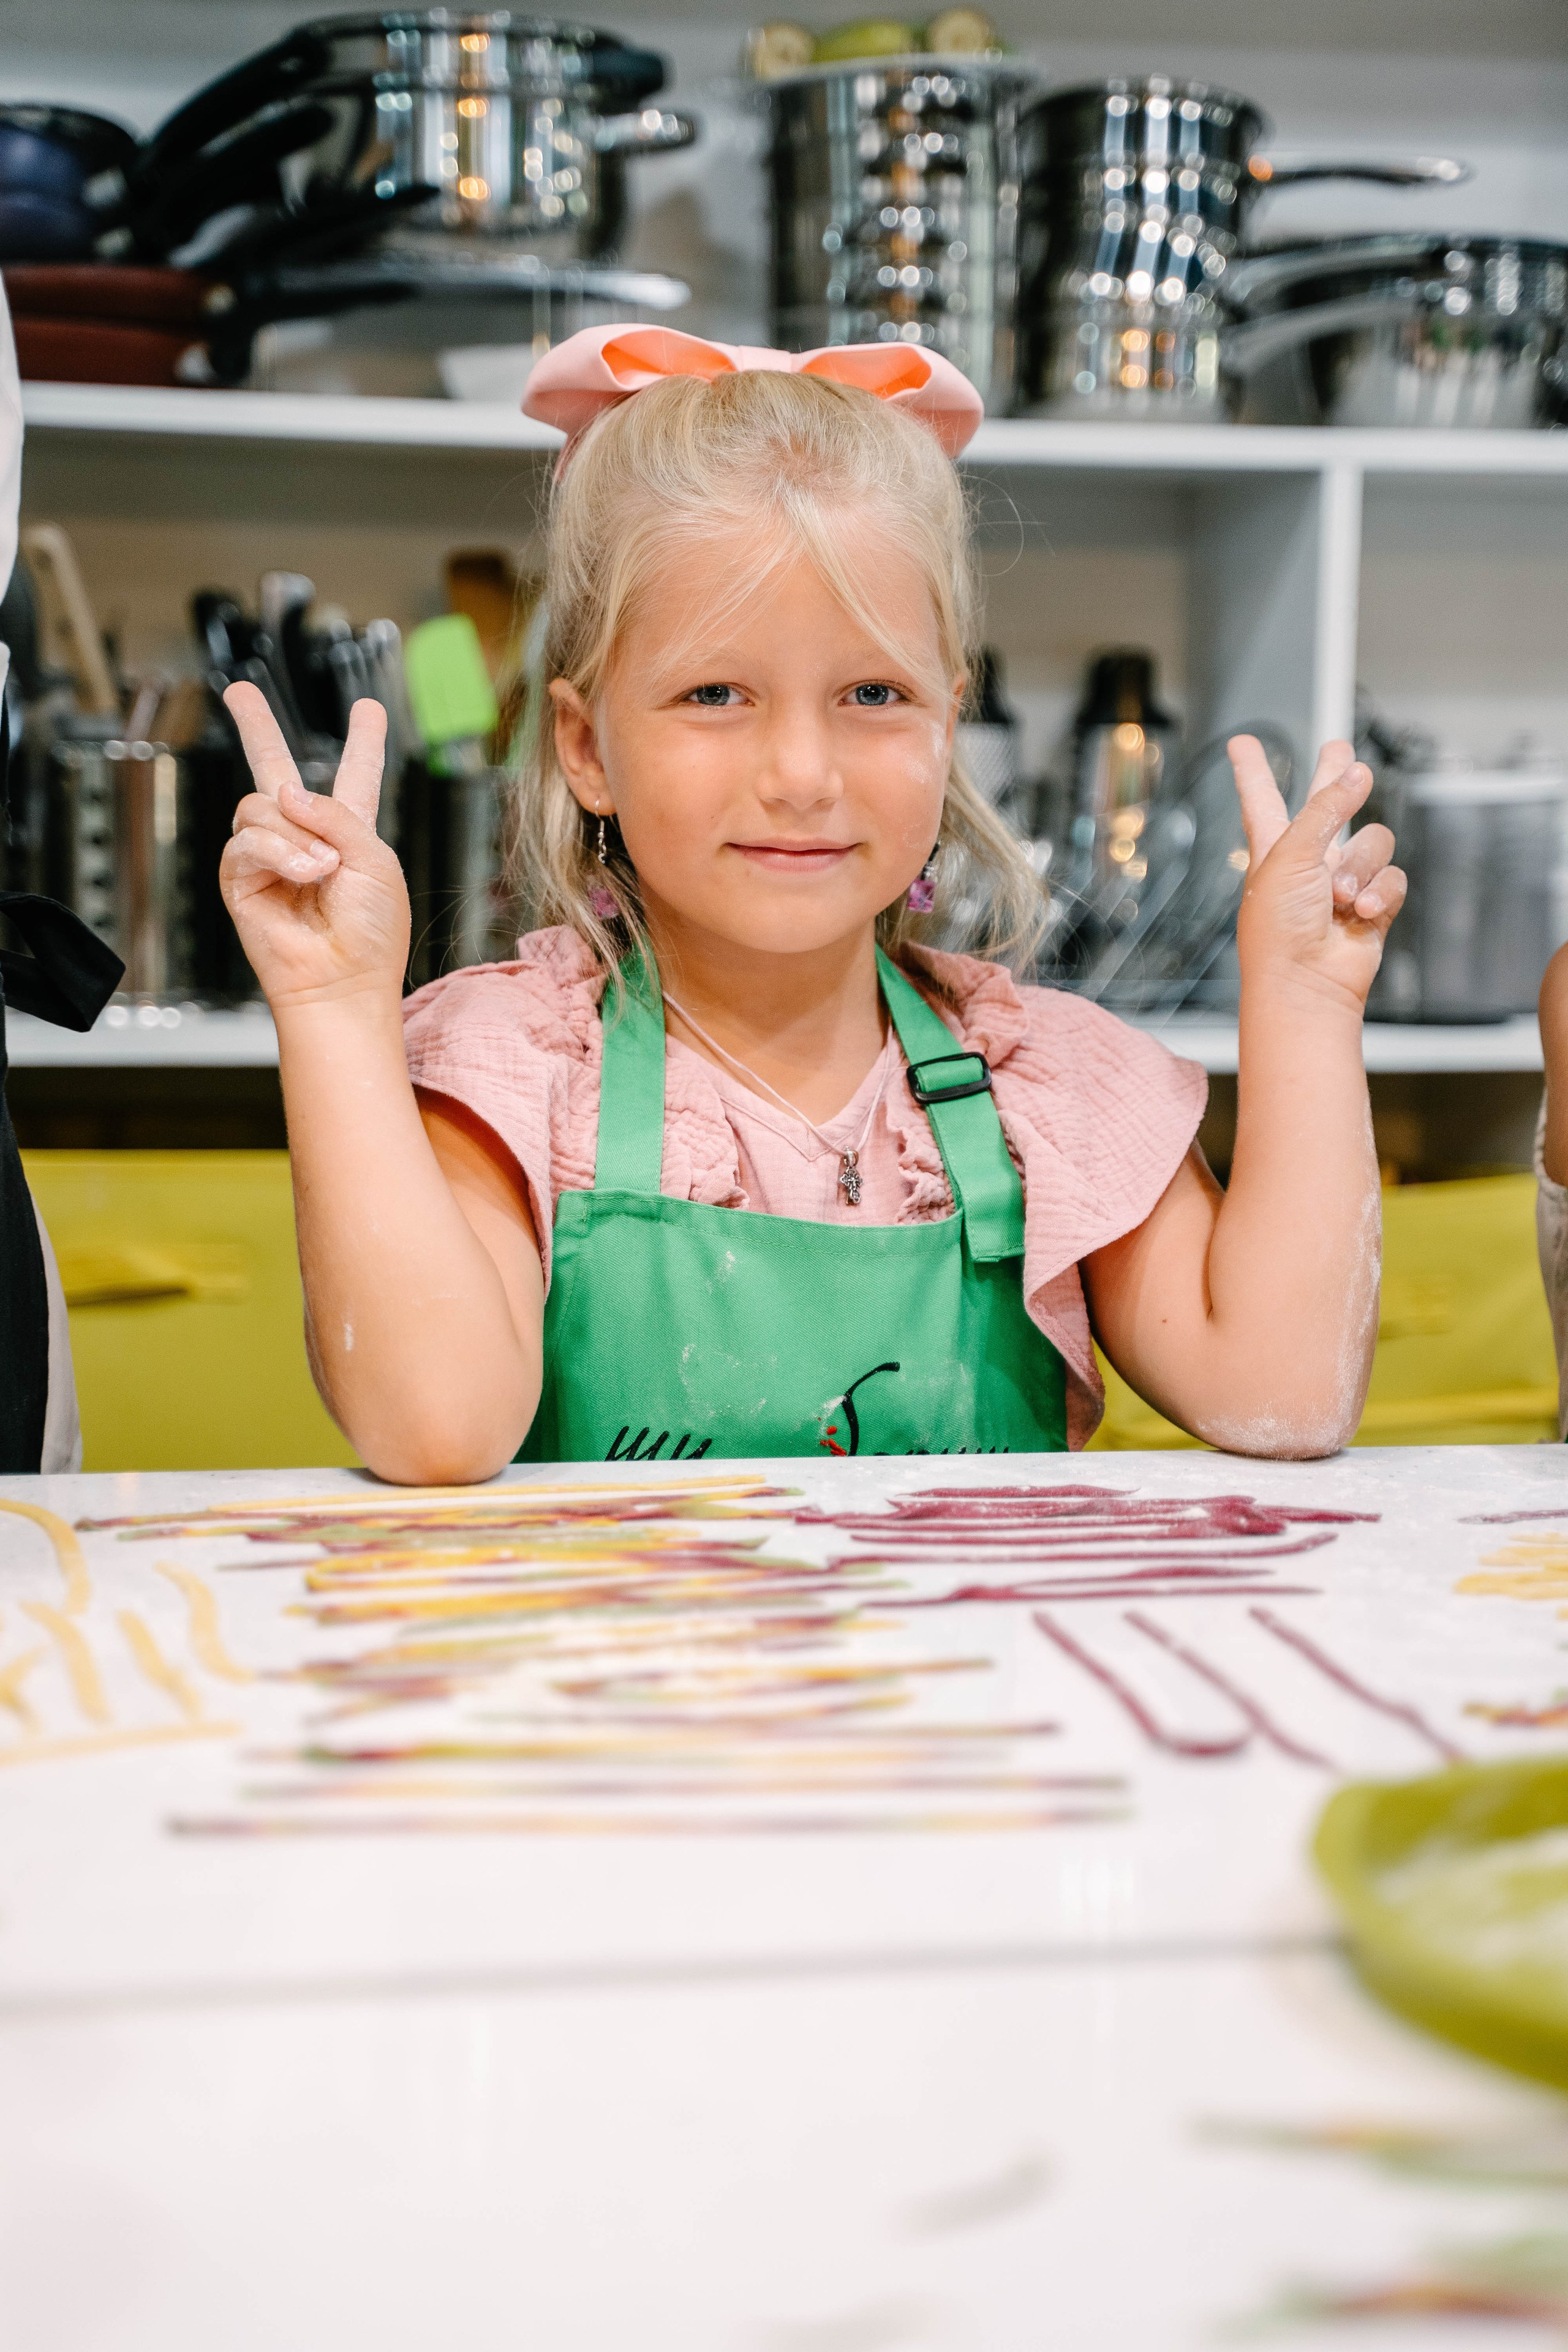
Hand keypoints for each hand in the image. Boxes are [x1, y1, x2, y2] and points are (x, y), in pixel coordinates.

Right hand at [219, 684, 409, 1011]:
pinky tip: (304, 875)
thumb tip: (286, 791)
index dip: (363, 742)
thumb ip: (337, 814)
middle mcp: (306, 837)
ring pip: (263, 805)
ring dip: (297, 836)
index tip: (368, 709)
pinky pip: (248, 839)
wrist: (343, 981)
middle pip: (274, 768)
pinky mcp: (242, 878)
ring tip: (323, 871)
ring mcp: (270, 856)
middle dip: (255, 726)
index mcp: (349, 832)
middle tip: (238, 692)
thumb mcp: (376, 859)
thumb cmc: (372, 933)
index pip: (356, 776)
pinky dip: (279, 853)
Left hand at [1230, 735, 1405, 1015]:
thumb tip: (1358, 772)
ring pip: (1374, 842)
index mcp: (1273, 847)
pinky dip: (1381, 893)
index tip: (1241, 743)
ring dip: (1361, 867)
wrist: (1305, 982)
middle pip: (1326, 805)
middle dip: (1335, 779)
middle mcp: (1308, 860)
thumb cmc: (1280, 928)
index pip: (1261, 797)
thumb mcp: (1292, 854)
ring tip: (1340, 895)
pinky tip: (1361, 912)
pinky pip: (1392, 878)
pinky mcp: (1373, 904)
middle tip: (1339, 752)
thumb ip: (1326, 809)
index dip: (1252, 769)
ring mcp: (1343, 882)